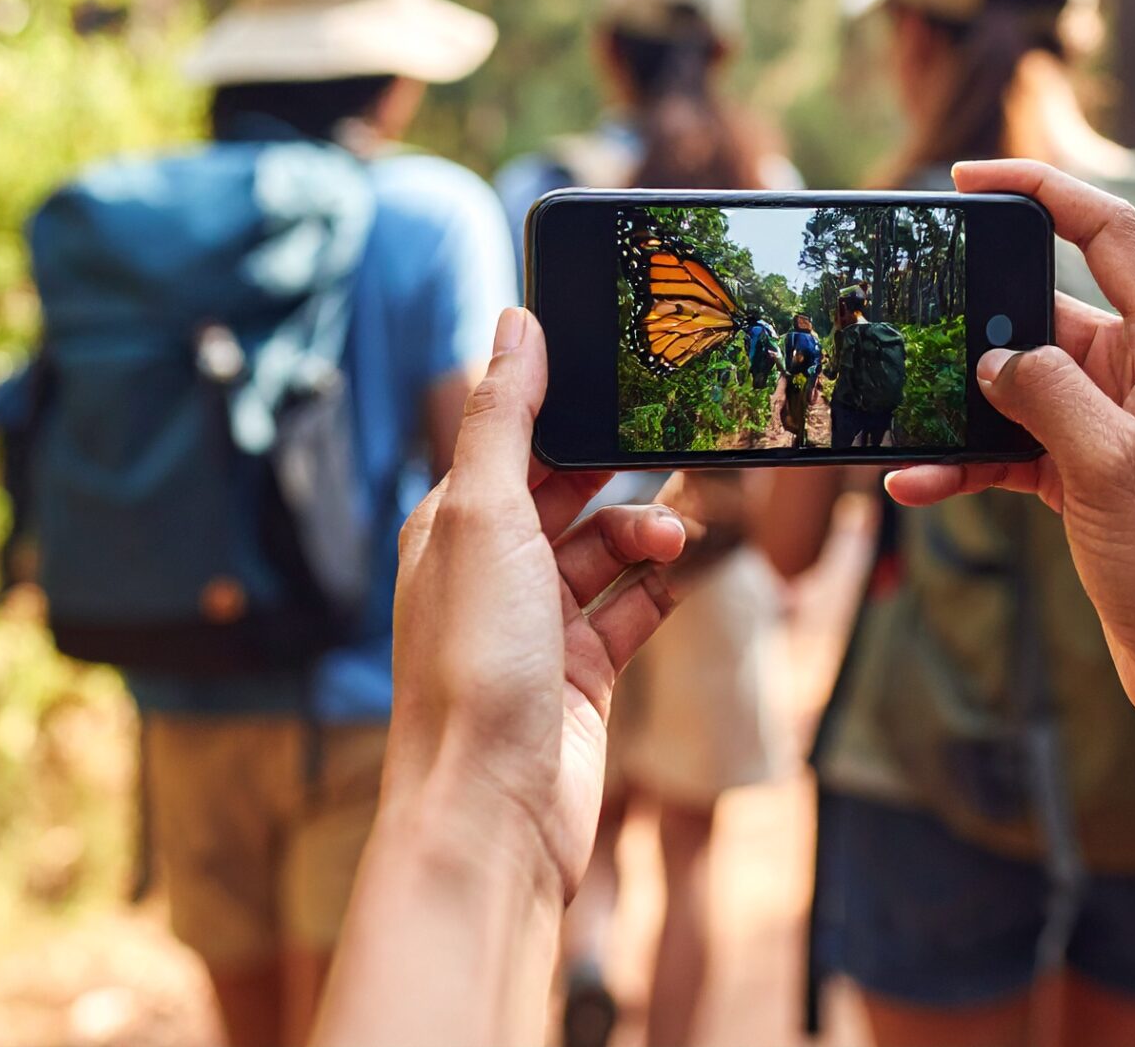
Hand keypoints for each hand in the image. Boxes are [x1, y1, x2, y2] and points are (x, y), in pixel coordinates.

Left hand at [381, 308, 687, 902]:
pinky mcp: (581, 677)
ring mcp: (537, 628)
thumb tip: (515, 321)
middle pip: (563, 491)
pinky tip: (685, 571)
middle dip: (617, 467)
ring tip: (678, 534)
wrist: (493, 812)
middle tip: (676, 440)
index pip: (509, 439)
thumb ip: (503, 416)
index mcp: (449, 527)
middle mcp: (489, 573)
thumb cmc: (473, 665)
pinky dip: (660, 587)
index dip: (561, 403)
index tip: (621, 369)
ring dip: (646, 531)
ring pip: (606, 549)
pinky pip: (632, 610)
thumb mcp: (482, 515)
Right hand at [885, 160, 1134, 731]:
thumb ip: (1045, 393)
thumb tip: (995, 355)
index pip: (1107, 233)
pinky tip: (916, 484)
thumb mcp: (1111, 467)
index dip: (1042, 190)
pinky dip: (970, 464)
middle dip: (977, 315)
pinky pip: (1018, 450)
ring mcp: (1121, 430)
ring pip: (1023, 385)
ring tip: (898, 415)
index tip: (970, 177)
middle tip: (907, 315)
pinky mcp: (1096, 481)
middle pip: (1048, 310)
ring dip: (963, 403)